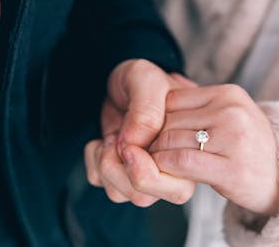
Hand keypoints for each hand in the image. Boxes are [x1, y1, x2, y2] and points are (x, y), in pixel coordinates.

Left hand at [85, 59, 196, 206]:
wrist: (123, 80)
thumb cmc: (144, 79)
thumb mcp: (147, 80)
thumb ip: (146, 109)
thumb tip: (134, 143)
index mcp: (186, 153)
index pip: (178, 190)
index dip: (149, 172)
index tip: (128, 141)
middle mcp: (165, 168)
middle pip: (144, 198)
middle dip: (121, 173)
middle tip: (116, 142)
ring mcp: (139, 171)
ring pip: (119, 193)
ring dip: (105, 164)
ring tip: (112, 136)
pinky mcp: (116, 169)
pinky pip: (99, 180)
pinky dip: (92, 160)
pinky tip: (103, 139)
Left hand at [149, 84, 278, 215]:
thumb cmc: (248, 146)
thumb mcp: (231, 114)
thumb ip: (200, 103)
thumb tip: (167, 79)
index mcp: (229, 93)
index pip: (173, 99)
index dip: (157, 119)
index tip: (154, 135)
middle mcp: (232, 112)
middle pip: (169, 120)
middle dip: (154, 138)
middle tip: (149, 152)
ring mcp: (234, 139)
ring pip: (171, 139)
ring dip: (156, 154)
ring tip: (156, 163)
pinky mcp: (231, 168)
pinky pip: (182, 161)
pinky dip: (165, 166)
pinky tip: (167, 172)